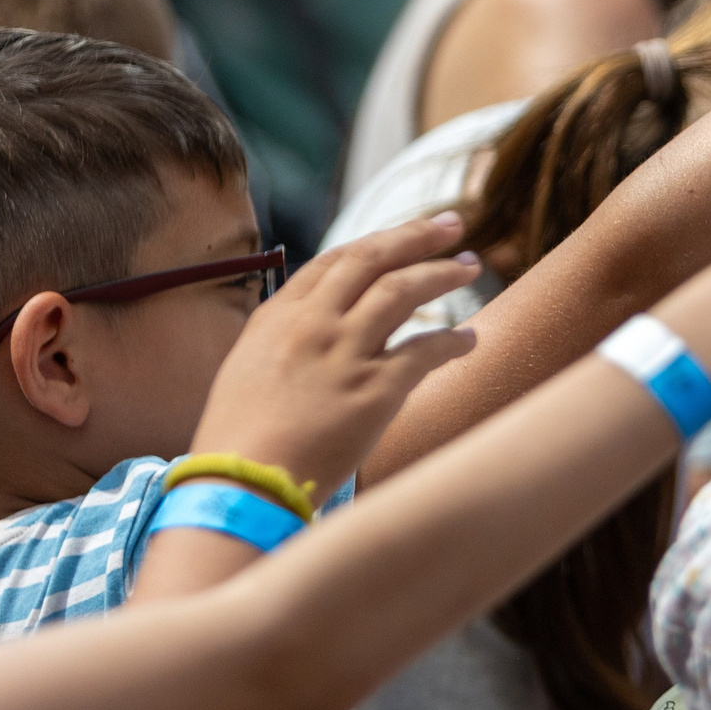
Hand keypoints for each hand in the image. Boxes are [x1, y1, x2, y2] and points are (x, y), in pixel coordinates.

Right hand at [188, 214, 481, 502]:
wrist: (241, 485)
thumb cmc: (238, 441)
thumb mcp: (248, 372)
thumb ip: (284, 343)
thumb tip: (317, 331)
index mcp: (277, 318)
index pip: (334, 262)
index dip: (376, 242)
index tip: (405, 234)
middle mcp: (312, 325)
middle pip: (372, 260)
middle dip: (416, 236)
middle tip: (452, 224)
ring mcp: (345, 355)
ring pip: (403, 291)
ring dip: (442, 273)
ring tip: (469, 265)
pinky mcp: (375, 391)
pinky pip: (426, 351)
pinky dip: (454, 340)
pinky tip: (471, 338)